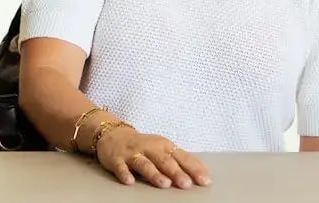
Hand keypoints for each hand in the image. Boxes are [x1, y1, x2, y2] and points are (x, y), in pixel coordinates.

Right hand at [95, 127, 210, 188]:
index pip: (181, 157)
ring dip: (154, 173)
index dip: (193, 169)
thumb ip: (181, 160)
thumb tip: (204, 173)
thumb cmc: (143, 145)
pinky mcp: (116, 159)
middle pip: (164, 161)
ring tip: (164, 183)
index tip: (204, 180)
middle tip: (186, 184)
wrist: (113, 134)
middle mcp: (149, 148)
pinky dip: (124, 173)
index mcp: (164, 145)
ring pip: (144, 164)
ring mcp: (132, 153)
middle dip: (176, 172)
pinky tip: (129, 181)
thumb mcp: (163, 149)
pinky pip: (120, 167)